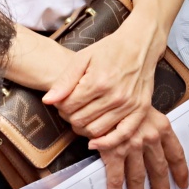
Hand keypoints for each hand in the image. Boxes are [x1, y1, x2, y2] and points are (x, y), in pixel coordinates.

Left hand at [42, 23, 155, 141]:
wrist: (139, 45)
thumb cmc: (109, 50)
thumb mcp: (82, 58)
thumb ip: (64, 80)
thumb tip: (48, 101)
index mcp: (98, 81)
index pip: (68, 107)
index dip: (60, 106)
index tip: (62, 101)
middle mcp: (114, 96)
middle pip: (80, 120)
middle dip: (69, 117)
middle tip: (70, 109)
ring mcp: (129, 105)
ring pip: (96, 130)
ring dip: (83, 129)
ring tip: (81, 118)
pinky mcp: (140, 110)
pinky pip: (122, 135)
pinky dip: (106, 143)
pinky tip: (95, 143)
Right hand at [99, 106, 188, 188]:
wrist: (103, 92)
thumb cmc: (121, 99)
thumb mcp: (143, 108)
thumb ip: (151, 127)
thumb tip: (153, 147)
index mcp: (161, 126)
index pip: (176, 154)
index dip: (181, 172)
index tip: (183, 185)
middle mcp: (150, 138)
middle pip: (159, 170)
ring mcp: (132, 146)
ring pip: (139, 178)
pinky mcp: (114, 151)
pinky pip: (117, 179)